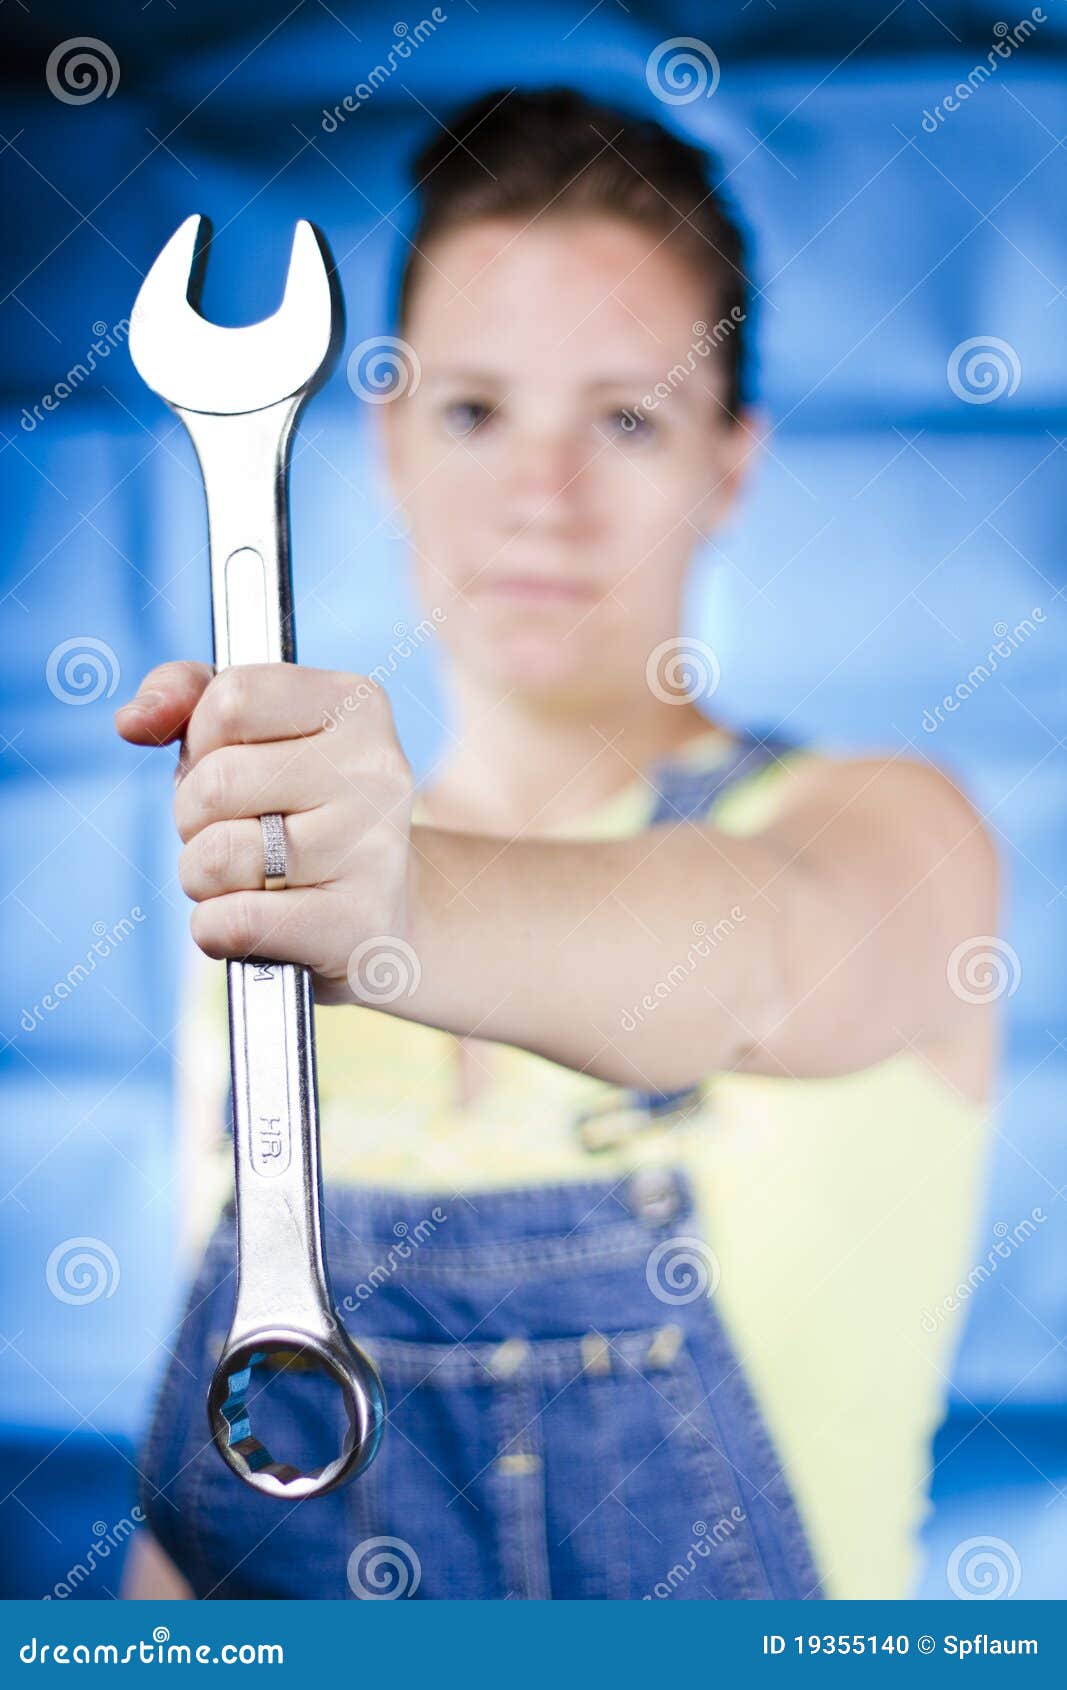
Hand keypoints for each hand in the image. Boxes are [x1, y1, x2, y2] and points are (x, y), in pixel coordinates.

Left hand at [114, 661, 413, 1004]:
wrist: (376, 915)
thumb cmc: (298, 812)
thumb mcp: (254, 734)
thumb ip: (189, 697)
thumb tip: (132, 721)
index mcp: (355, 705)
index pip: (231, 700)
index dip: (202, 741)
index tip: (234, 765)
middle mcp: (376, 771)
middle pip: (216, 783)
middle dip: (194, 816)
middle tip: (237, 831)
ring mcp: (375, 850)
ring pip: (217, 856)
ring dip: (202, 878)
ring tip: (247, 878)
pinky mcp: (359, 924)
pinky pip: (235, 922)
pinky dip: (217, 929)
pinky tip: (256, 923)